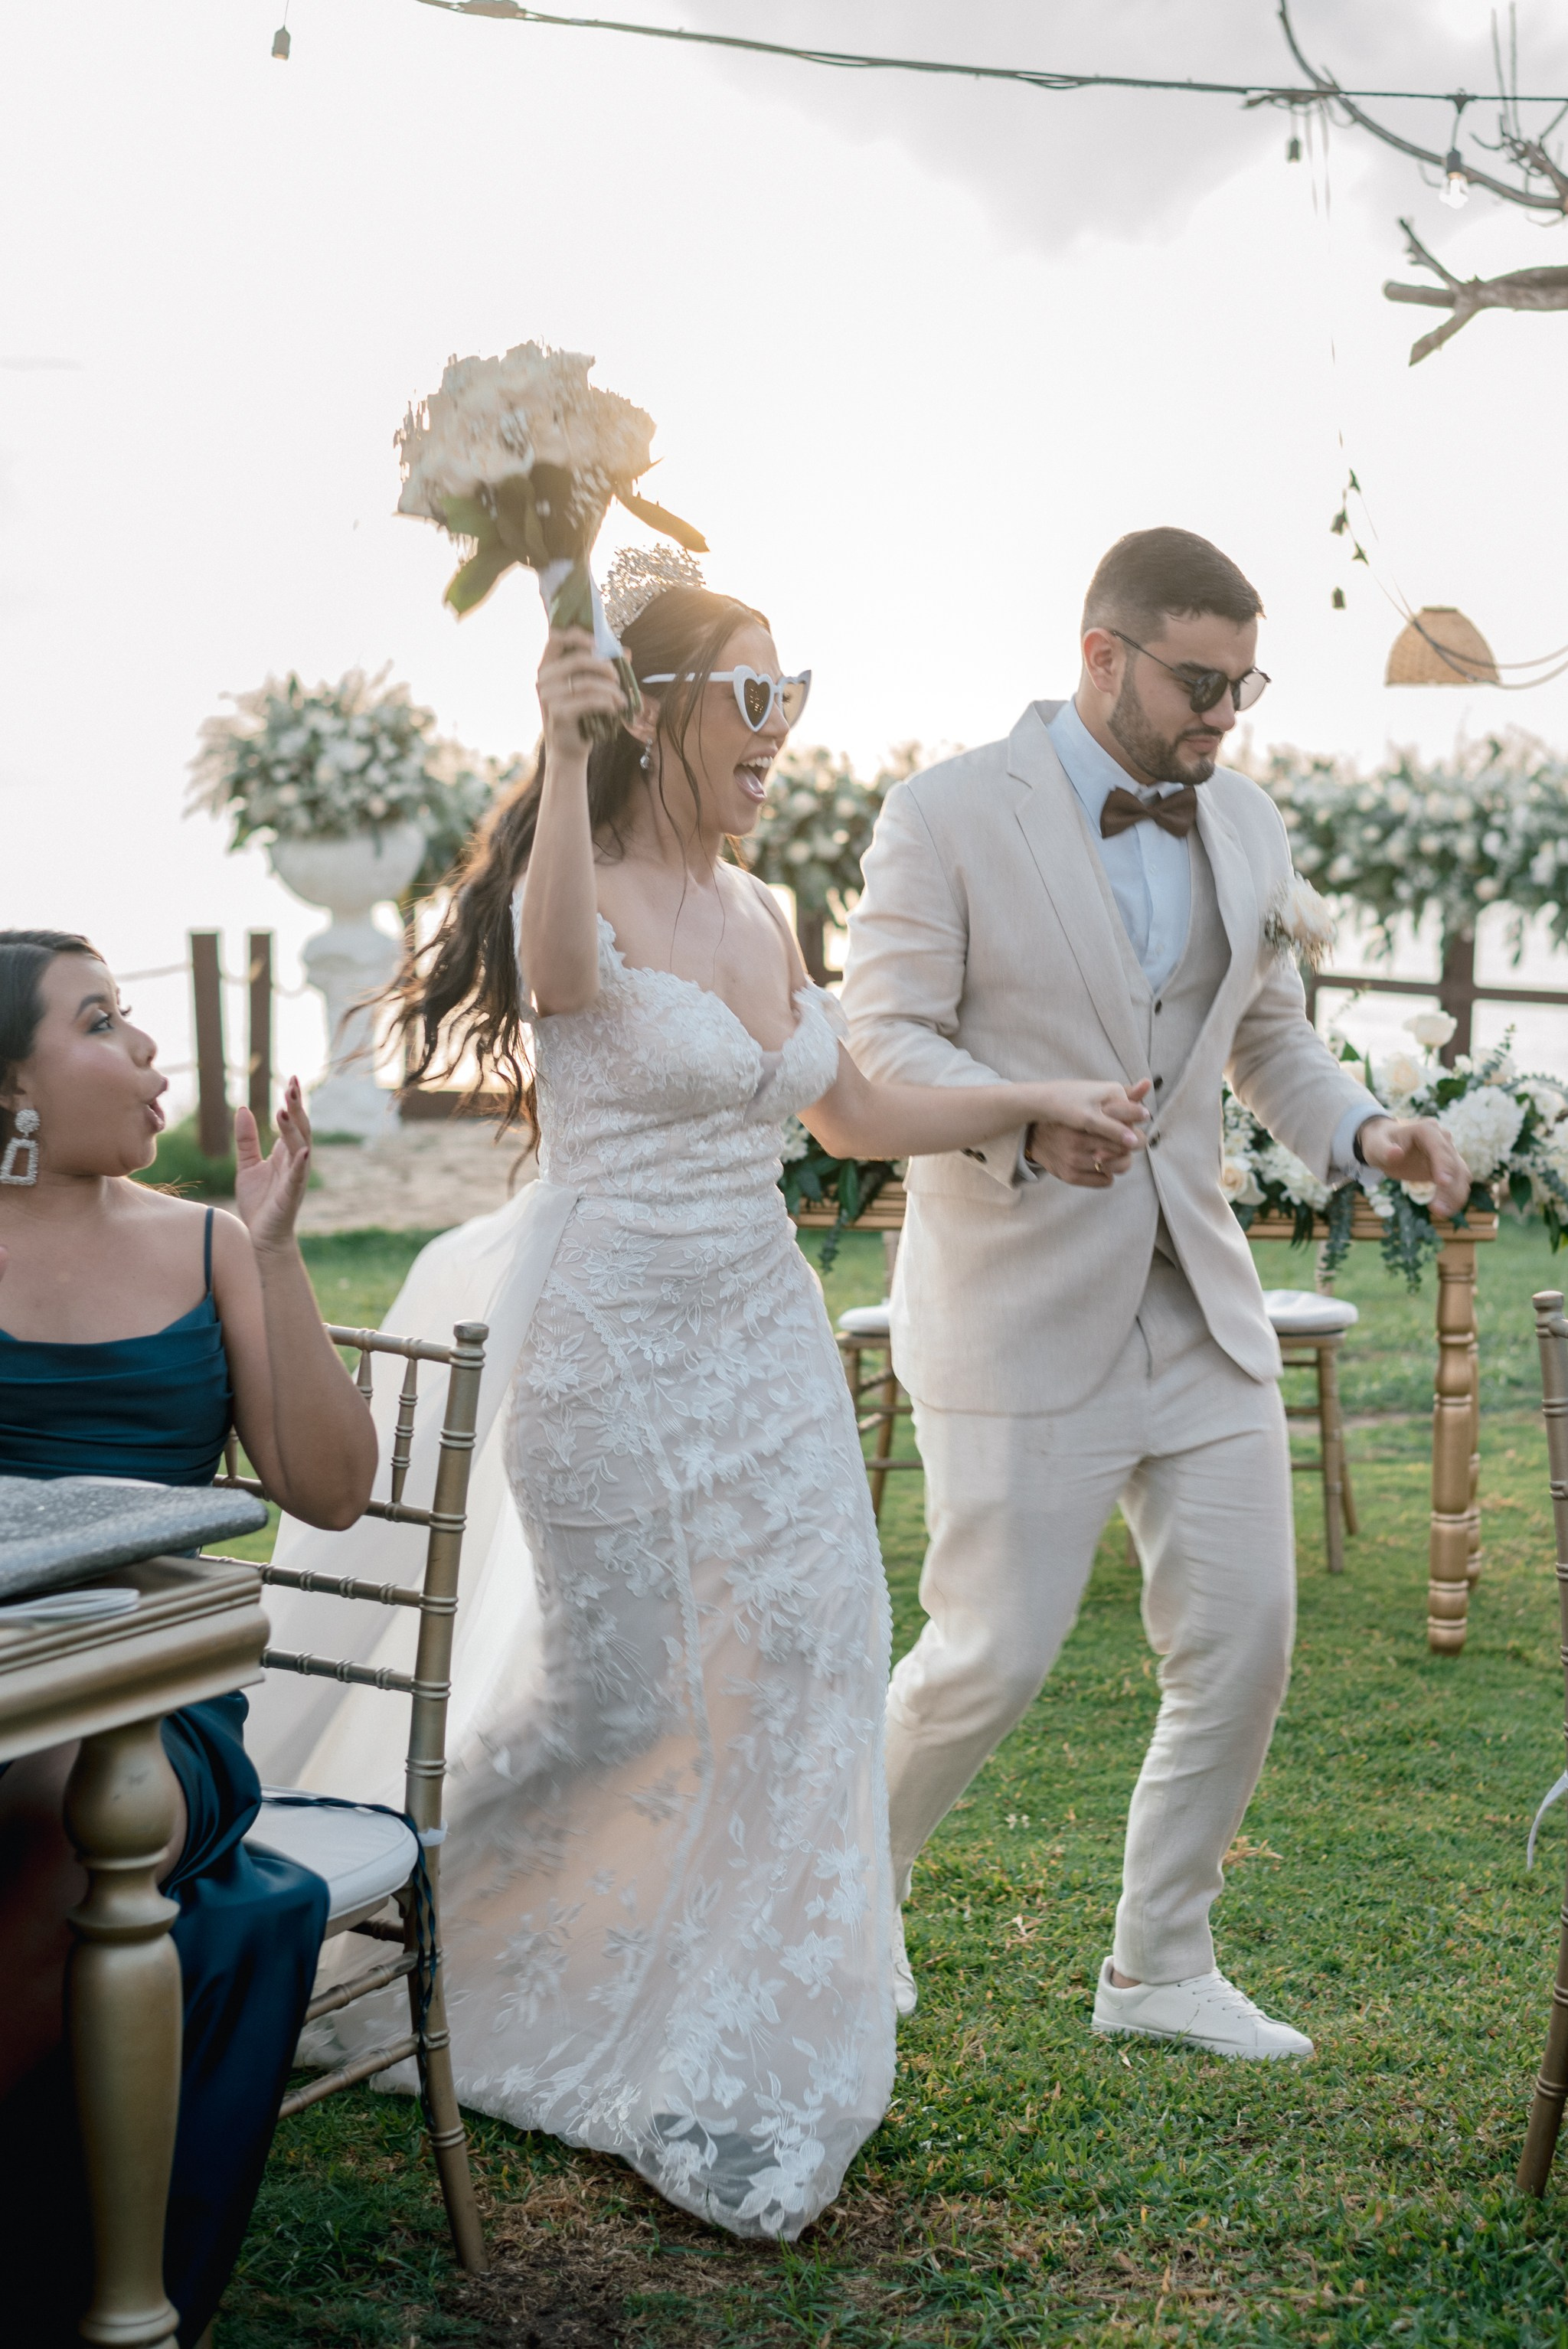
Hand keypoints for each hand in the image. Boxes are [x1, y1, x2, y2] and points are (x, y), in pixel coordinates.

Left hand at [233, 1079, 311, 1254]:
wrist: (261, 1236)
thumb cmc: (259, 1202)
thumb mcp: (247, 1165)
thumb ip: (247, 1139)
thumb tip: (242, 1108)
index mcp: (285, 1153)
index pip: (292, 1122)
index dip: (294, 1102)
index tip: (292, 1079)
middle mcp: (295, 1162)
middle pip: (300, 1129)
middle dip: (297, 1107)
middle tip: (292, 1084)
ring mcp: (296, 1177)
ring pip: (300, 1147)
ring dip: (294, 1129)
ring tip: (284, 1110)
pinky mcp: (291, 1194)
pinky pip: (298, 1176)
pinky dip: (301, 1162)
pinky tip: (303, 1149)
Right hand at [537, 627, 628, 766]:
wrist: (568, 751)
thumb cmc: (579, 717)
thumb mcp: (588, 689)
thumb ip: (602, 668)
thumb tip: (627, 651)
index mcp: (547, 667)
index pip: (556, 638)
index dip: (579, 635)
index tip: (598, 644)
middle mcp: (543, 679)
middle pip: (578, 659)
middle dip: (605, 666)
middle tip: (618, 678)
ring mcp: (548, 696)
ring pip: (587, 681)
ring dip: (611, 689)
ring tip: (622, 699)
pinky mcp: (558, 712)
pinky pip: (590, 700)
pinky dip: (608, 702)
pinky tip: (616, 708)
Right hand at [1024, 1078, 1151, 1188]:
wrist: (1036, 1135)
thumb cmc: (1075, 1118)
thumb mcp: (1097, 1103)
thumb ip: (1124, 1095)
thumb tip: (1147, 1083)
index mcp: (1087, 1119)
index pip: (1127, 1131)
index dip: (1134, 1133)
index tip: (1131, 1133)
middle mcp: (1078, 1139)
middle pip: (1125, 1150)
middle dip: (1129, 1147)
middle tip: (1124, 1144)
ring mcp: (1073, 1158)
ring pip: (1119, 1167)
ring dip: (1121, 1161)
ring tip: (1114, 1154)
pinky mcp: (1069, 1175)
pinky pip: (1106, 1181)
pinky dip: (1108, 1174)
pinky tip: (1102, 1165)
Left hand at [1356, 1114, 1470, 1218]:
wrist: (1387, 1143)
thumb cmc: (1380, 1143)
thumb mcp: (1376, 1146)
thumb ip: (1384, 1150)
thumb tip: (1395, 1154)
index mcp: (1427, 1130)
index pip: (1439, 1147)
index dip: (1443, 1164)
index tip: (1443, 1183)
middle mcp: (1443, 1139)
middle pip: (1454, 1164)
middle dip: (1450, 1188)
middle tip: (1438, 1210)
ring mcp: (1448, 1153)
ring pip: (1461, 1174)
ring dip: (1455, 1195)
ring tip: (1441, 1213)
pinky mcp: (1450, 1167)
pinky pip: (1459, 1182)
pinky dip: (1455, 1197)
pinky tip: (1444, 1211)